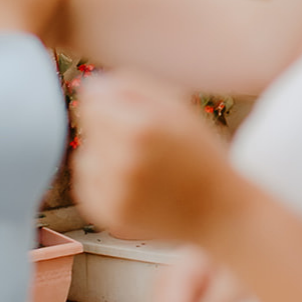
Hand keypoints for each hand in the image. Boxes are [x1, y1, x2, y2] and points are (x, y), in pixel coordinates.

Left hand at [71, 71, 235, 243]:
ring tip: (141, 165)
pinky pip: (86, 184)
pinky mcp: (108, 215)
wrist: (217, 210)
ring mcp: (114, 192)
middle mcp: (124, 161)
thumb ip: (132, 87)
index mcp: (142, 128)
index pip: (92, 100)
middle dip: (110, 128)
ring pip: (84, 155)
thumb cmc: (200, 154)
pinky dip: (104, 180)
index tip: (135, 114)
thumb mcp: (178, 107)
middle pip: (88, 126)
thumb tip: (89, 86)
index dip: (113, 103)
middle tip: (146, 143)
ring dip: (104, 155)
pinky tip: (134, 183)